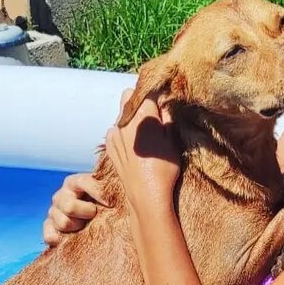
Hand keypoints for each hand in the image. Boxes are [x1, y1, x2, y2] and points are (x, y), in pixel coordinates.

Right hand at [43, 172, 108, 247]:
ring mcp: (54, 212)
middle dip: (87, 213)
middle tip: (95, 215)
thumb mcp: (108, 195)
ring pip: (63, 223)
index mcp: (74, 182)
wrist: (97, 222)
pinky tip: (66, 239)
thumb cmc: (106, 205)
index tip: (111, 203)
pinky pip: (49, 235)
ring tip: (86, 226)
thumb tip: (113, 197)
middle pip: (69, 207)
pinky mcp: (49, 227)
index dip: (98, 192)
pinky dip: (57, 238)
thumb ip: (109, 191)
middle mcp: (62, 195)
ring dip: (77, 227)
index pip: (83, 182)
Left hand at [105, 94, 180, 217]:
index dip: (154, 92)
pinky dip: (122, 131)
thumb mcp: (174, 139)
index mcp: (143, 115)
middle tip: (151, 113)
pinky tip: (133, 145)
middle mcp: (125, 120)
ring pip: (121, 113)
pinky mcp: (109, 145)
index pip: (147, 90)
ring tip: (143, 133)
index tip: (161, 98)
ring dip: (131, 116)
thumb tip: (165, 101)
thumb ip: (168, 116)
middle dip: (139, 100)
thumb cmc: (165, 168)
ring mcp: (114, 132)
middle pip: (128, 95)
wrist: (146, 194)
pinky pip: (115, 129)